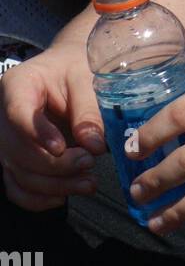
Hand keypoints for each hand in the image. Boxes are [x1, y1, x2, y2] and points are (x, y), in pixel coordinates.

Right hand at [0, 47, 105, 210]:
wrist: (68, 69)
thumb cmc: (75, 67)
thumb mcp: (85, 78)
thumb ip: (88, 110)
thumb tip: (94, 147)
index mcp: (17, 85)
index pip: (18, 114)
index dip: (38, 135)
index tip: (62, 147)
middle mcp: (3, 116)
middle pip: (19, 150)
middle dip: (56, 165)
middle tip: (89, 163)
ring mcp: (5, 141)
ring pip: (19, 174)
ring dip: (54, 186)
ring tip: (87, 183)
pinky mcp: (14, 159)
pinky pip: (17, 187)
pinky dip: (38, 198)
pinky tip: (64, 195)